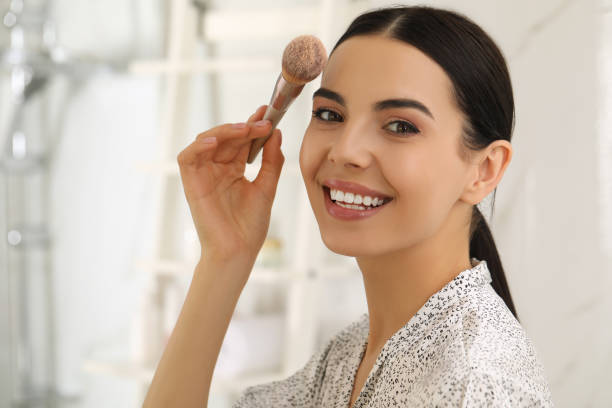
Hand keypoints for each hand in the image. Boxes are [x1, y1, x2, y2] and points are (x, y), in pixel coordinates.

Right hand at [177, 105, 284, 264]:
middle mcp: (217, 169)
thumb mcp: (267, 188)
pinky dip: (199, 146)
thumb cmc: (250, 226)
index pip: (241, 140)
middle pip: (226, 137)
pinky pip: (187, 157)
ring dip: (225, 131)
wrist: (238, 252)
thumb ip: (271, 161)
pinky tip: (216, 141)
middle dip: (245, 126)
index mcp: (234, 170)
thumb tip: (276, 133)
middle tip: (263, 121)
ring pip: (207, 141)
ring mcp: (203, 175)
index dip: (253, 125)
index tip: (269, 114)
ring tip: (245, 129)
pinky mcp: (191, 183)